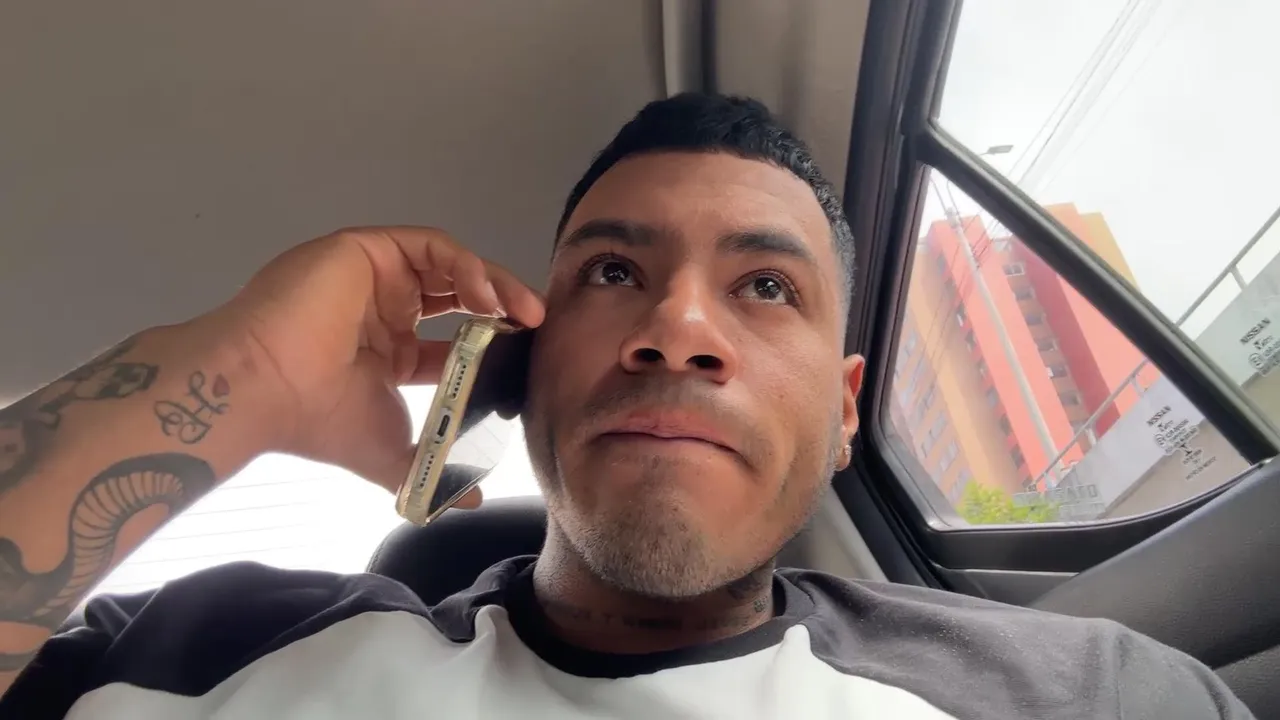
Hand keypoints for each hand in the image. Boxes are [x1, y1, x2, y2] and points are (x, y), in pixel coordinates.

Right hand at [207, 227, 544, 492]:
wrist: (265, 391)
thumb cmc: (320, 421)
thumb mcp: (392, 453)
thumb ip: (431, 468)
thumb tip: (467, 502)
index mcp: (387, 350)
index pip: (453, 341)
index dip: (492, 348)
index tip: (525, 362)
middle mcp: (382, 309)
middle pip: (458, 296)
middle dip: (502, 309)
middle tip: (537, 328)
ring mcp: (373, 277)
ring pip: (449, 267)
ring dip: (493, 284)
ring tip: (524, 313)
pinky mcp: (365, 249)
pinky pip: (430, 247)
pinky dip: (467, 266)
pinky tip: (489, 296)